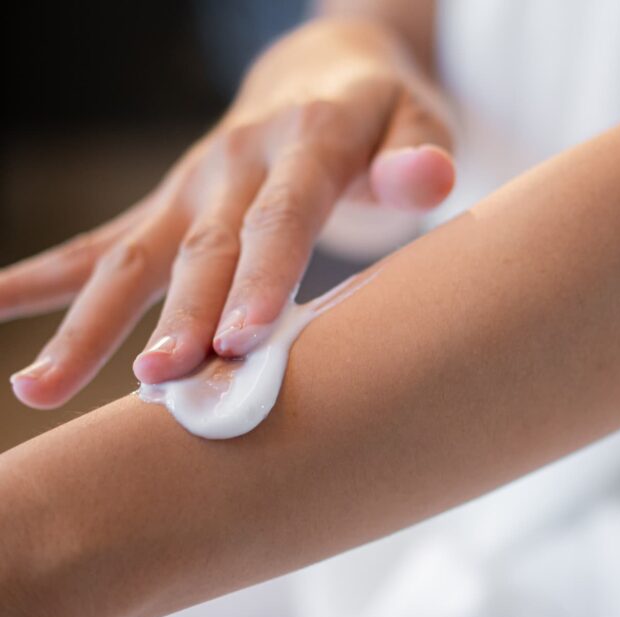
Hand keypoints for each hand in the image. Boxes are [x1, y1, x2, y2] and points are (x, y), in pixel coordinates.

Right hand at [2, 18, 454, 408]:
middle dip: (180, 316)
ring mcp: (193, 185)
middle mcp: (237, 163)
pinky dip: (42, 278)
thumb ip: (420, 152)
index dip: (262, 276)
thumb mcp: (419, 119)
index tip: (241, 339)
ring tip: (38, 387)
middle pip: (203, 248)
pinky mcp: (168, 204)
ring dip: (89, 322)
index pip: (283, 217)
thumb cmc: (385, 116)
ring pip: (133, 256)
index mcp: (307, 143)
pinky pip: (98, 242)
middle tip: (158, 382)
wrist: (322, 72)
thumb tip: (428, 180)